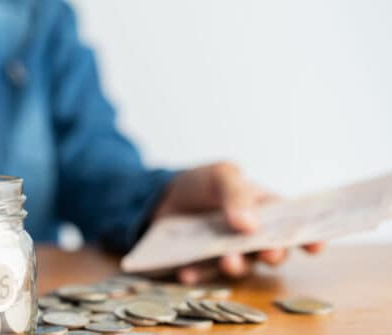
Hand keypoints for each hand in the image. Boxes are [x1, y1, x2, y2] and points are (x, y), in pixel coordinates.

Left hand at [155, 162, 324, 283]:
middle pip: (272, 251)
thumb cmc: (199, 184)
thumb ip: (236, 193)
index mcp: (264, 210)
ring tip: (227, 260)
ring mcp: (228, 254)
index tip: (316, 246)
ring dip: (237, 266)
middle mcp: (251, 237)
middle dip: (273, 254)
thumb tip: (250, 226)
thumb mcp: (219, 176)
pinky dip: (197, 274)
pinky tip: (186, 271)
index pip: (293, 224)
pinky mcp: (203, 267)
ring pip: (242, 267)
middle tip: (268, 252)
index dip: (309, 237)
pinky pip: (204, 275)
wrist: (159, 199)